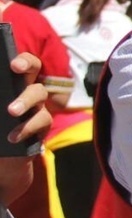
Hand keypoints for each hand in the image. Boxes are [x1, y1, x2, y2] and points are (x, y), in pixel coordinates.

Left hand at [0, 52, 48, 204]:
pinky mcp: (41, 127)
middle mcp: (28, 92)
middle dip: (27, 67)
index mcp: (14, 84)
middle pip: (34, 71)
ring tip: (11, 111)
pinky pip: (41, 121)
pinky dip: (27, 127)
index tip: (12, 63)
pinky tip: (12, 136)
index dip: (23, 60)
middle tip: (15, 68)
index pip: (25, 64)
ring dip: (25, 100)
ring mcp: (37, 108)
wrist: (0, 157)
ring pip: (40, 95)